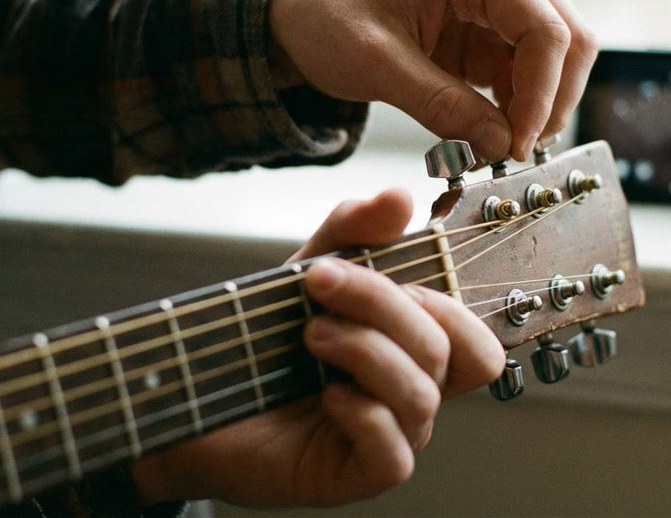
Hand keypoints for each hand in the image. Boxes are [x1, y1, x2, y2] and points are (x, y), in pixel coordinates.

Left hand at [130, 189, 504, 507]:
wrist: (197, 395)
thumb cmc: (265, 340)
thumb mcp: (309, 270)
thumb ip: (352, 232)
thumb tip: (399, 195)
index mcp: (413, 353)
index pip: (473, 336)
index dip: (443, 299)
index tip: (381, 266)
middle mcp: (412, 395)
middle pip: (444, 348)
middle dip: (381, 303)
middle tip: (319, 282)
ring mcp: (393, 438)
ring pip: (418, 392)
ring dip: (362, 349)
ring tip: (309, 334)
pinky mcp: (361, 475)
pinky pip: (393, 450)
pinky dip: (360, 411)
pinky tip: (323, 394)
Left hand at [269, 0, 597, 161]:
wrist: (301, 9)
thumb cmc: (329, 17)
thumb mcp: (376, 65)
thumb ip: (440, 104)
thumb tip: (500, 146)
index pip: (543, 28)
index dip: (542, 94)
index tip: (515, 145)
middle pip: (570, 40)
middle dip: (552, 102)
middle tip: (515, 152)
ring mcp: (501, 4)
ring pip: (559, 61)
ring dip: (539, 109)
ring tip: (497, 149)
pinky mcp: (492, 35)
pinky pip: (529, 76)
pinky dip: (519, 111)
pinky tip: (488, 135)